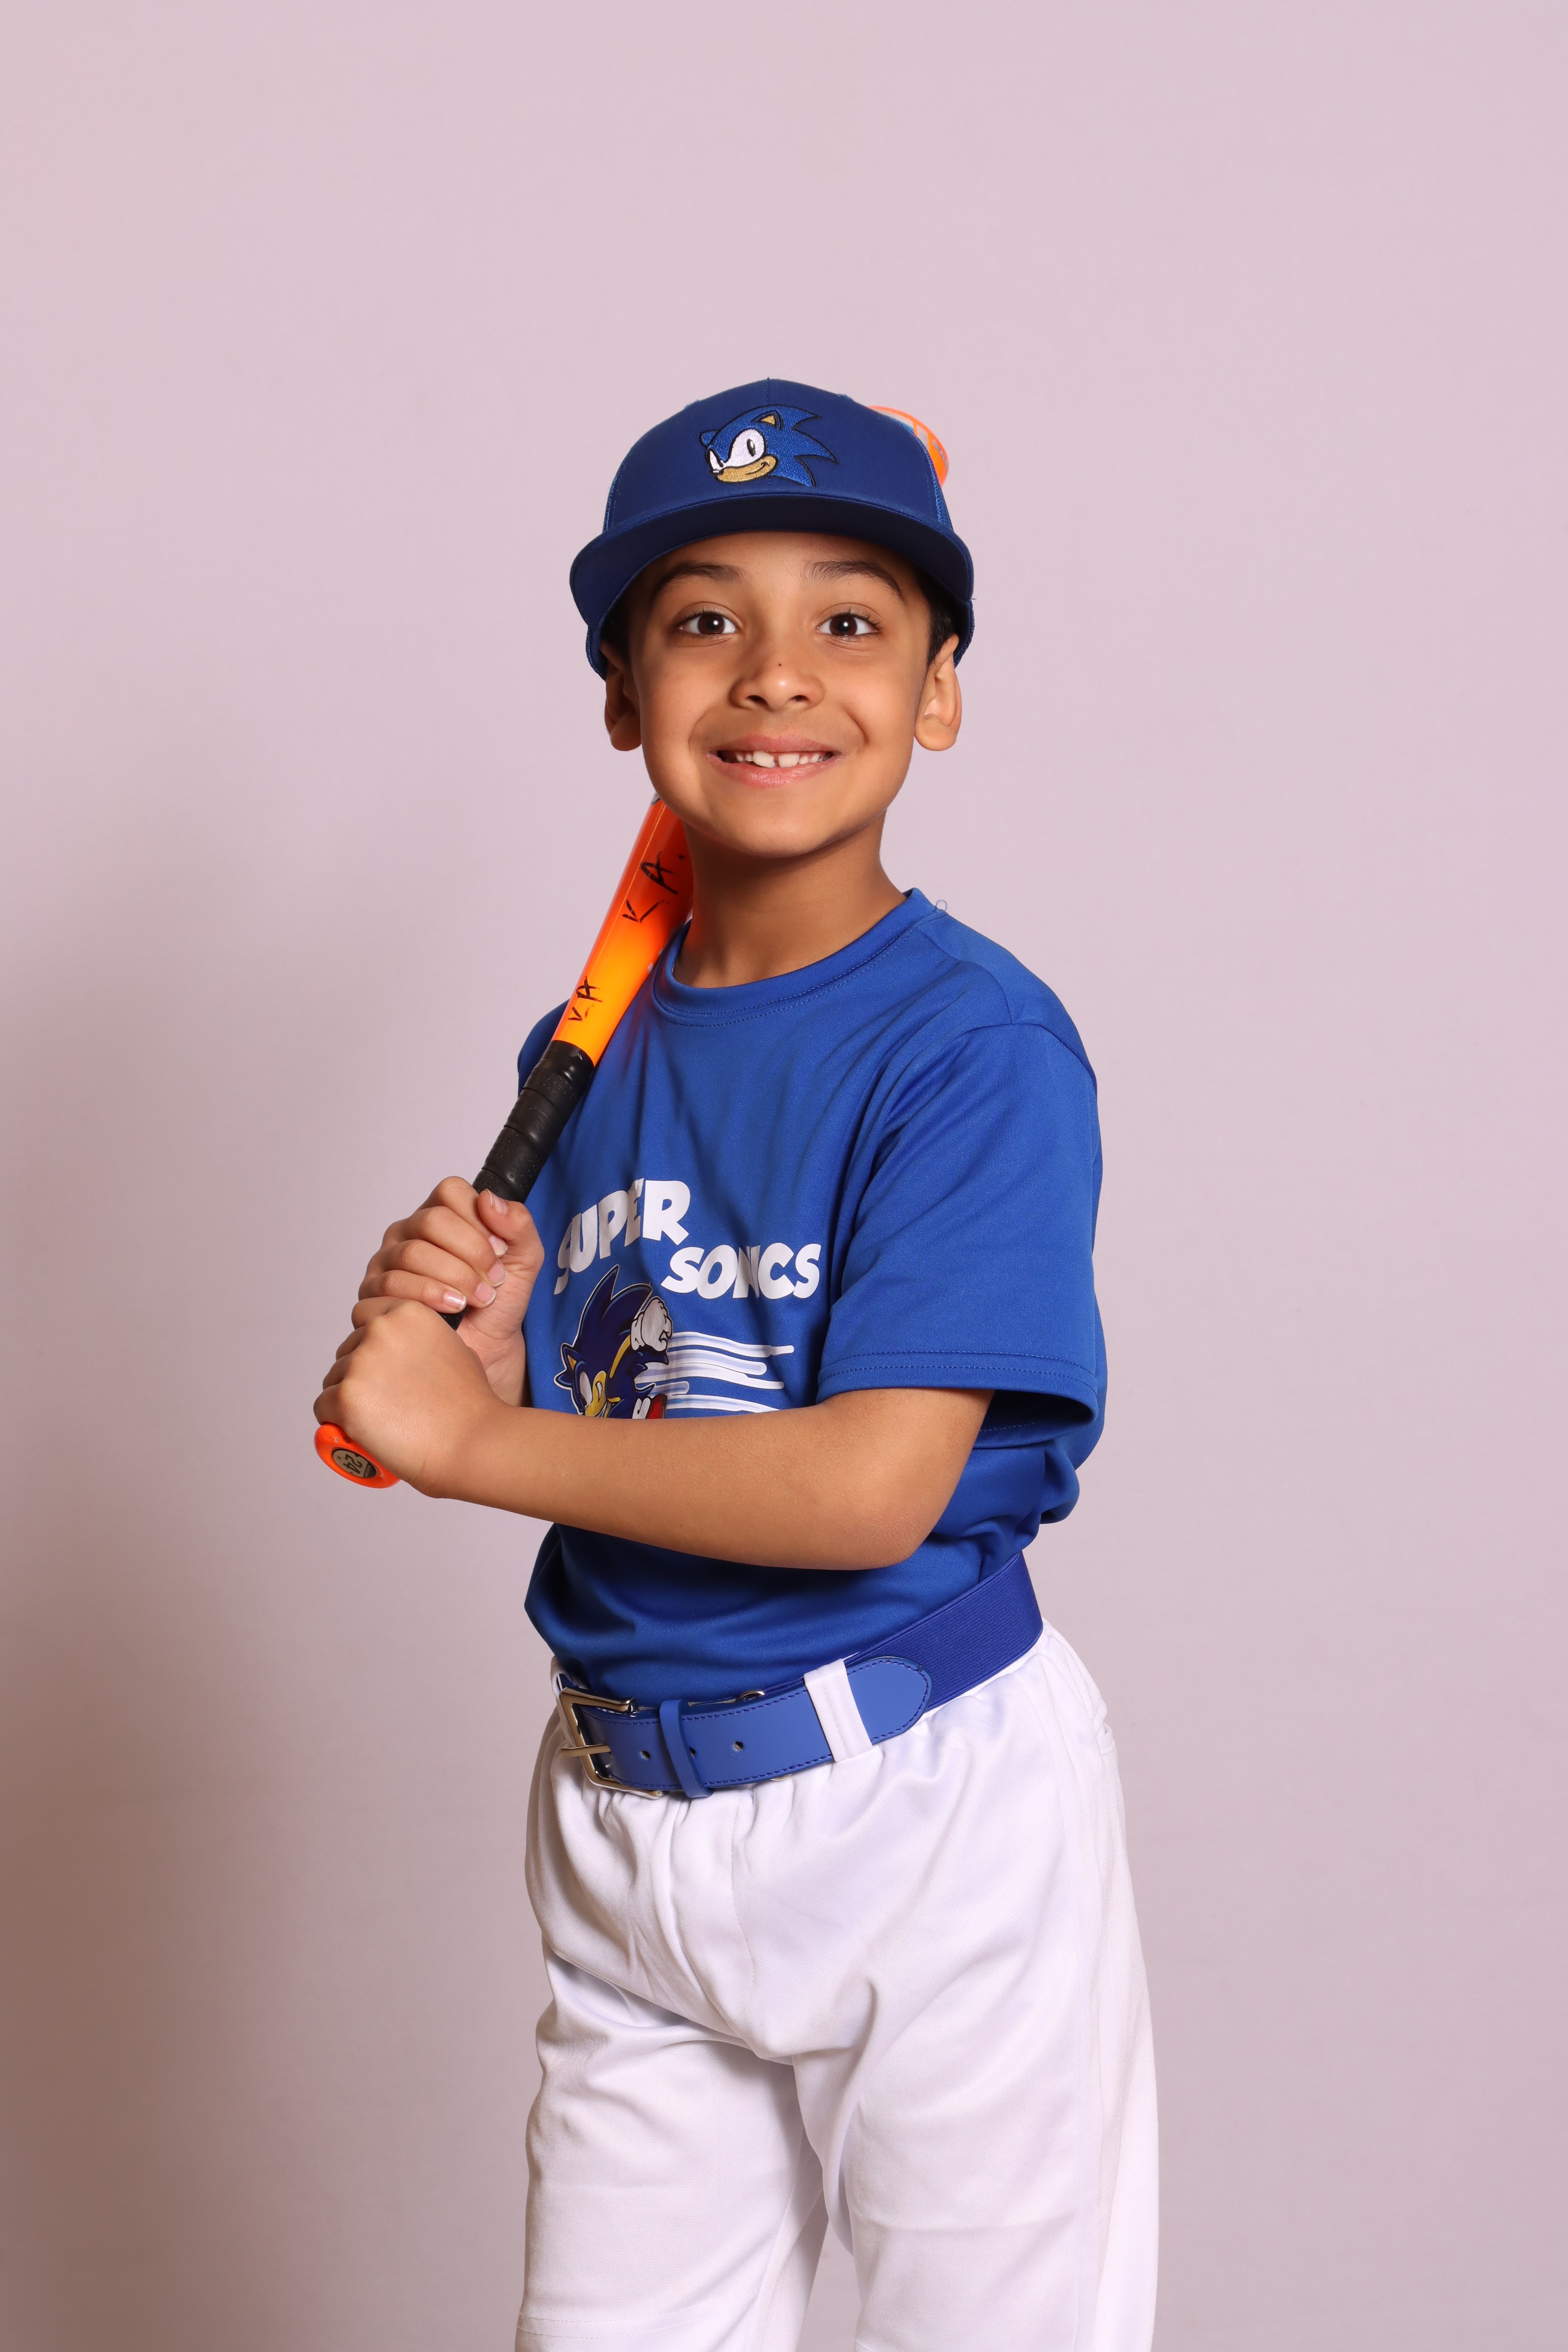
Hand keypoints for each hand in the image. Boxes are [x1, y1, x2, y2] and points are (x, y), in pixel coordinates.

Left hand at [315, 1299, 506, 1494]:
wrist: (473, 1444)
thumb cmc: (470, 1406)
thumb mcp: (455, 1350)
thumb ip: (423, 1341)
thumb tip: (404, 1353)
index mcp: (409, 1312)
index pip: (366, 1315)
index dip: (373, 1343)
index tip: (385, 1367)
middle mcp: (381, 1330)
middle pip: (348, 1349)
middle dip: (360, 1374)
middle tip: (387, 1402)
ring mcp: (361, 1363)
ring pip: (334, 1379)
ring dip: (350, 1398)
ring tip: (381, 1420)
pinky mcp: (346, 1397)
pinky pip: (323, 1407)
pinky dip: (336, 1421)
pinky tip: (362, 1431)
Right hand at [353, 1178, 544, 1405]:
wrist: (488, 1349)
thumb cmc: (499, 1302)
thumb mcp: (524, 1259)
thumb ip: (517, 1224)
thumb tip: (488, 1199)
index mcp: (440, 1215)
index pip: (450, 1191)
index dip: (479, 1220)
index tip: (500, 1250)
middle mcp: (408, 1233)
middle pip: (431, 1221)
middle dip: (471, 1253)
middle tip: (492, 1280)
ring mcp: (386, 1262)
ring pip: (412, 1253)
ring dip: (455, 1278)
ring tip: (478, 1299)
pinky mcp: (373, 1294)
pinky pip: (393, 1285)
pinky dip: (430, 1297)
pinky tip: (452, 1310)